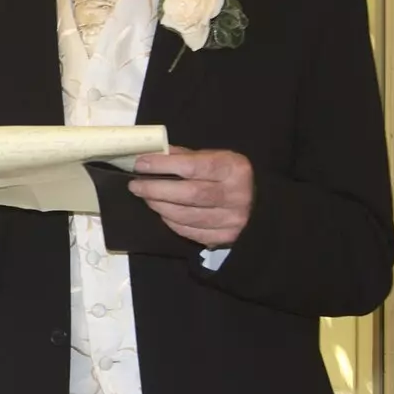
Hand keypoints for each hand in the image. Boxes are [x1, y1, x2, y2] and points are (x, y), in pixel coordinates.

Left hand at [127, 147, 253, 247]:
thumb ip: (184, 157)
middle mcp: (236, 195)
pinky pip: (189, 232)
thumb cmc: (229, 177)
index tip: (140, 164)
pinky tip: (163, 212)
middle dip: (156, 189)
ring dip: (160, 206)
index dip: (163, 166)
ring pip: (186, 216)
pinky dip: (171, 222)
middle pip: (188, 194)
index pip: (192, 167)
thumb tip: (151, 155)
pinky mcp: (224, 238)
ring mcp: (231, 220)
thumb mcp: (214, 158)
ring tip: (146, 197)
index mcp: (233, 169)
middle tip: (135, 185)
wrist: (258, 204)